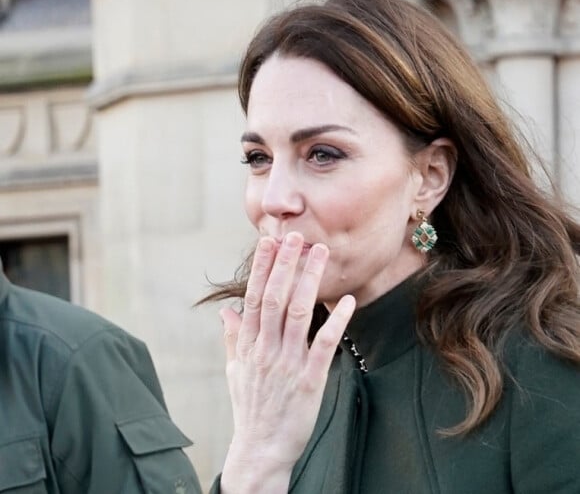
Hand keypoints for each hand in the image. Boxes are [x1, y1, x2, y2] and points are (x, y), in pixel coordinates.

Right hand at [219, 232, 355, 492]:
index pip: (254, 297)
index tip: (267, 242)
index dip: (261, 268)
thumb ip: (233, 338)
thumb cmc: (249, 407)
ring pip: (297, 314)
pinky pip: (324, 346)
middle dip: (284, 264)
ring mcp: (287, 365)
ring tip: (319, 254)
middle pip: (274, 298)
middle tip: (294, 236)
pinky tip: (347, 301)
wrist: (260, 451)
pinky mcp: (309, 382)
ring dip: (308, 281)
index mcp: (249, 345)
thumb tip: (227, 311)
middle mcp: (266, 350)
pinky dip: (335, 322)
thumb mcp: (234, 371)